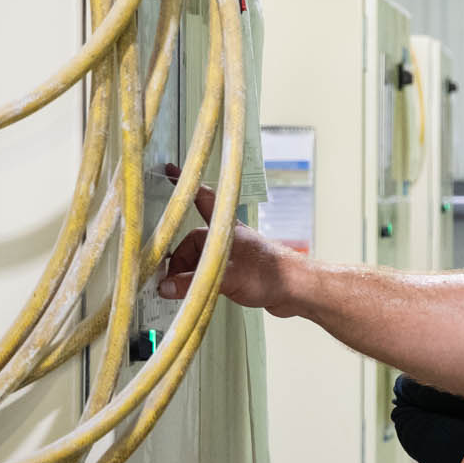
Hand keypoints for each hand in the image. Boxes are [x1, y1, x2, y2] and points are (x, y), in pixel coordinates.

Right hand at [155, 165, 300, 312]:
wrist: (296, 289)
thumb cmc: (271, 273)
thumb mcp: (226, 277)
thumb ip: (192, 282)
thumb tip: (167, 286)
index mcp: (226, 227)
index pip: (201, 199)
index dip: (186, 186)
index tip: (170, 171)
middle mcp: (228, 237)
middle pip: (192, 243)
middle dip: (179, 260)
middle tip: (170, 279)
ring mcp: (234, 253)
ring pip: (202, 259)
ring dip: (191, 273)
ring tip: (184, 289)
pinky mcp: (239, 270)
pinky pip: (212, 271)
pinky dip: (202, 280)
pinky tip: (200, 291)